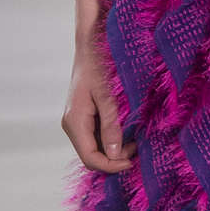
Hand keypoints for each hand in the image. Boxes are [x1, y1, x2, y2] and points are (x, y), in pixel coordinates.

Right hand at [62, 28, 135, 175]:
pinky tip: (127, 131)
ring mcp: (76, 121)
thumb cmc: (99, 65)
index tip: (132, 162)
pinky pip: (96, 136)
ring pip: (94, 147)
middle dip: (114, 158)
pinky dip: (112, 139)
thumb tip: (114, 154)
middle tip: (138, 148)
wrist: (90, 44)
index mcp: (74, 121)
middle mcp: (71, 124)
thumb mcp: (108, 96)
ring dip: (114, 149)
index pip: (90, 158)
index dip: (111, 165)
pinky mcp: (83, 116)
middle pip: (91, 156)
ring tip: (135, 139)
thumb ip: (111, 125)